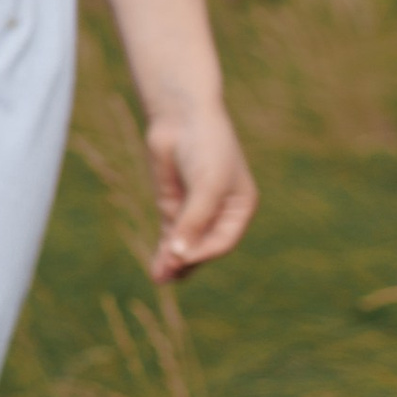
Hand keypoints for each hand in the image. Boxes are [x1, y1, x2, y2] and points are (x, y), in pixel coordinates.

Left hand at [144, 98, 256, 280]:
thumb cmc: (206, 147)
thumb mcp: (206, 185)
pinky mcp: (172, 207)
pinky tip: (157, 269)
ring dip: (173, 263)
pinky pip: (169, 236)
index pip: (222, 241)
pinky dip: (163, 251)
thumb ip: (193, 220)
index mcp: (239, 208)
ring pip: (184, 246)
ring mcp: (193, 212)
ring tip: (159, 279)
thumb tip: (179, 255)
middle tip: (167, 275)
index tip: (184, 257)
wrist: (181, 117)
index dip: (204, 252)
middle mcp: (218, 214)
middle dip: (185, 262)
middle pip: (202, 247)